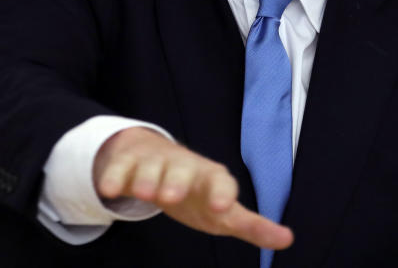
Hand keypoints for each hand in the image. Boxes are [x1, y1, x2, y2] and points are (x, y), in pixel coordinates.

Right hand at [92, 127, 292, 249]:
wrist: (160, 159)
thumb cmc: (199, 193)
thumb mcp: (224, 211)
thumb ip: (252, 225)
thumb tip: (287, 239)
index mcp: (211, 178)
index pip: (221, 181)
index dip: (222, 193)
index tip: (223, 208)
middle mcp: (184, 166)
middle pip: (182, 171)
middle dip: (177, 182)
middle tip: (170, 197)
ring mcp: (155, 162)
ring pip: (150, 168)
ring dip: (147, 179)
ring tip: (143, 193)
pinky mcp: (129, 164)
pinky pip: (120, 168)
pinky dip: (114, 177)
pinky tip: (109, 189)